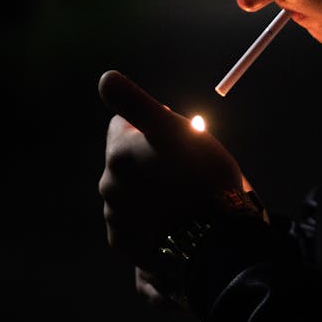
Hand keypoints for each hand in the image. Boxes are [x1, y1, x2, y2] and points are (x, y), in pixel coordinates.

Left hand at [97, 69, 244, 268]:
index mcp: (118, 154)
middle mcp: (108, 185)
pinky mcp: (122, 244)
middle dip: (148, 161)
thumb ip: (136, 103)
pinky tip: (171, 222)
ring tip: (181, 199)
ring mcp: (114, 217)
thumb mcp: (177, 131)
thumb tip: (105, 78)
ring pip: (129, 191)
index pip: (122, 123)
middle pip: (125, 160)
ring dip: (148, 190)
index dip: (150, 127)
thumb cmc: (205, 180)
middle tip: (184, 171)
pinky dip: (146, 220)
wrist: (215, 243)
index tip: (176, 141)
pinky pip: (131, 222)